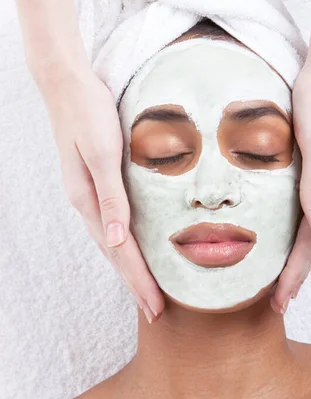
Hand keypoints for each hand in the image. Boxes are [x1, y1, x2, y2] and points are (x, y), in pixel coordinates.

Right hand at [36, 65, 164, 323]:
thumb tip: (118, 240)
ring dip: (130, 268)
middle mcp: (87, 204)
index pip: (120, 252)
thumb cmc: (88, 115)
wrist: (68, 86)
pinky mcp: (94, 184)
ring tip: (145, 290)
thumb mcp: (103, 154)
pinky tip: (132, 248)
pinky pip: (112, 224)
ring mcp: (88, 195)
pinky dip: (125, 244)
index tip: (155, 307)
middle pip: (115, 254)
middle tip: (155, 312)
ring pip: (112, 242)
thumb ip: (111, 196)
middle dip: (135, 284)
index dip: (138, 280)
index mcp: (88, 201)